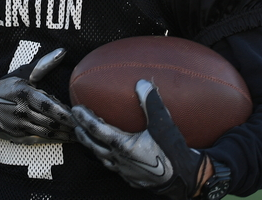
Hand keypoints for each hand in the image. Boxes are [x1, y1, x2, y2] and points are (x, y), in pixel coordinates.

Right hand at [0, 47, 75, 144]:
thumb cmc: (6, 86)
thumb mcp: (22, 72)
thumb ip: (44, 64)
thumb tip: (63, 51)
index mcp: (23, 94)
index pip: (47, 106)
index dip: (64, 112)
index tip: (79, 114)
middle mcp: (20, 111)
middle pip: (50, 121)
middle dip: (68, 125)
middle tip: (86, 125)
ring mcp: (18, 126)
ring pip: (46, 133)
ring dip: (64, 134)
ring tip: (80, 134)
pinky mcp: (17, 137)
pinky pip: (39, 140)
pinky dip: (54, 140)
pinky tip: (66, 138)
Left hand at [72, 79, 206, 199]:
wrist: (185, 179)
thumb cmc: (173, 152)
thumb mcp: (163, 124)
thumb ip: (151, 102)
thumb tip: (142, 83)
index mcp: (123, 146)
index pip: (97, 129)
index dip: (85, 118)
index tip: (76, 109)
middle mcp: (120, 160)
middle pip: (94, 146)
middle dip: (83, 133)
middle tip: (76, 122)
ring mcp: (125, 172)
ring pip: (102, 158)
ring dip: (93, 146)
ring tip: (89, 137)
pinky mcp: (132, 179)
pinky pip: (113, 168)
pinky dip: (107, 158)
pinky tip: (111, 155)